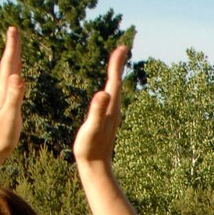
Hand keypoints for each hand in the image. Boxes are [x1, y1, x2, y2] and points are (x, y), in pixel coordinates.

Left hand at [0, 26, 25, 165]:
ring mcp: (0, 97)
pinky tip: (15, 76)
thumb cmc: (1, 136)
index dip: (12, 46)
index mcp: (2, 90)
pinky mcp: (2, 104)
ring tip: (15, 50)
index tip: (13, 29)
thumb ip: (14, 96)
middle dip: (11, 48)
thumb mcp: (10, 115)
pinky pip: (9, 83)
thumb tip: (17, 76)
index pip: (9, 64)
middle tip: (14, 31)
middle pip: (6, 64)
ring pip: (6, 73)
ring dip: (11, 59)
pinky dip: (12, 74)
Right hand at [74, 45, 129, 165]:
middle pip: (117, 82)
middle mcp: (113, 109)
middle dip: (118, 65)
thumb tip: (104, 93)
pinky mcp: (106, 120)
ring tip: (116, 63)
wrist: (96, 166)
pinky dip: (109, 87)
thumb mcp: (91, 128)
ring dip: (115, 75)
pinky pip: (109, 98)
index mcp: (110, 108)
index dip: (117, 65)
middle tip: (123, 49)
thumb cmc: (90, 148)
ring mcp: (110, 115)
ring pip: (115, 90)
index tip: (123, 48)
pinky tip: (107, 89)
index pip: (114, 81)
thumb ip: (97, 111)